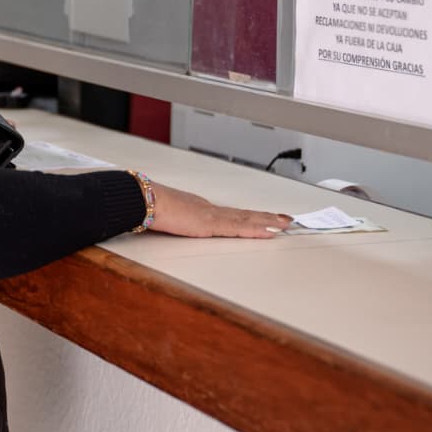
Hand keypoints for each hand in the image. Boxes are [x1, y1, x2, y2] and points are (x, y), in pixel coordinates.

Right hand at [147, 182, 291, 238]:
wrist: (145, 201)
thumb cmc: (150, 208)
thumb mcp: (165, 218)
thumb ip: (173, 221)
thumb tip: (170, 223)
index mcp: (200, 210)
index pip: (230, 215)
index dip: (249, 216)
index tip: (262, 217)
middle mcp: (210, 210)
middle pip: (244, 215)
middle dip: (266, 218)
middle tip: (285, 219)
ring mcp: (212, 216)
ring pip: (247, 220)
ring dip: (268, 222)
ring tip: (285, 224)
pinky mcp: (211, 224)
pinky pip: (240, 228)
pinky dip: (257, 229)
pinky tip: (270, 231)